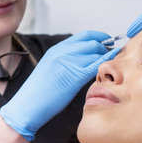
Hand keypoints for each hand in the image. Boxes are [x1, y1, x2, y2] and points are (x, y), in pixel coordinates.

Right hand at [0, 31, 118, 140]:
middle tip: (113, 54)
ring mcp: (68, 63)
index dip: (99, 38)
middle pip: (92, 43)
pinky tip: (110, 68)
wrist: (27, 106)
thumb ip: (65, 62)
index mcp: (56, 49)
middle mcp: (62, 52)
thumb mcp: (50, 69)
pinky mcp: (73, 76)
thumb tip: (82, 62)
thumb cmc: (38, 94)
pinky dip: (105, 64)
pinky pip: (95, 66)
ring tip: (114, 62)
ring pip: (95, 52)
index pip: (84, 36)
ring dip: (107, 56)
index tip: (107, 42)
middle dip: (106, 48)